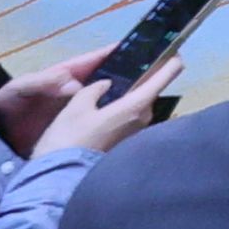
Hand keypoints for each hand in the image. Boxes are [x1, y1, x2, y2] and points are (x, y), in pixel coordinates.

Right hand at [15, 53, 179, 157]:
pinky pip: (130, 118)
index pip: (168, 74)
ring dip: (128, 96)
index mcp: (137, 105)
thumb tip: (106, 85)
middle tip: (124, 69)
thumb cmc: (68, 140)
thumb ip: (94, 90)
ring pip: (139, 105)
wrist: (57, 179)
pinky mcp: (127, 144)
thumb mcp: (76, 107)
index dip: (171, 58)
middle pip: (151, 89)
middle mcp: (144, 118)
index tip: (171, 48)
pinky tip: (102, 111)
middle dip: (141, 79)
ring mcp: (137, 133)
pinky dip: (122, 110)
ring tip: (107, 90)